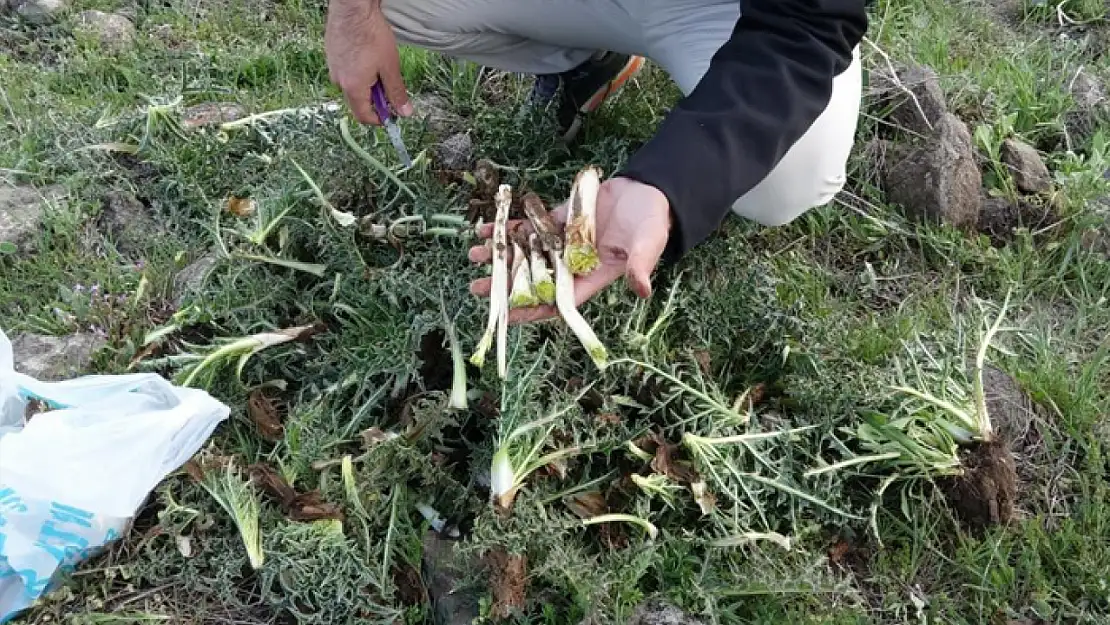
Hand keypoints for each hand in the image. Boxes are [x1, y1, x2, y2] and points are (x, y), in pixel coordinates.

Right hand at [325, 0, 411, 124]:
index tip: (392, 113)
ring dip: (367, 85)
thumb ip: (396, 92)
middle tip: (389, 85)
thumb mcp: (390, 67)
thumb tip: (405, 113)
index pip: (364, 116)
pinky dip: (358, 72)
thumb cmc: (371, 35)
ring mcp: (333, 68)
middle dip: (375, 100)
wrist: (353, 9)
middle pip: (358, 102)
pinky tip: (368, 57)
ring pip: (352, 86)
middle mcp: (339, 81)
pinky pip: (345, 73)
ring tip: (379, 66)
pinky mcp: (331, 56)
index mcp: (353, 88)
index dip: (380, 119)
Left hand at [468, 176, 671, 323]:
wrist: (648, 191)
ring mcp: (563, 241)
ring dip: (500, 255)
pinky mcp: (559, 220)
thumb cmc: (651, 223)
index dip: (532, 310)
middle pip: (532, 279)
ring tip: (473, 255)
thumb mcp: (648, 245)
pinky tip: (486, 228)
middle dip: (504, 285)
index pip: (558, 301)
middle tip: (477, 288)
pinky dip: (509, 227)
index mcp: (592, 277)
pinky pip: (529, 227)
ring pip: (525, 253)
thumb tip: (642, 290)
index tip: (507, 316)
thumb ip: (641, 266)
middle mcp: (573, 264)